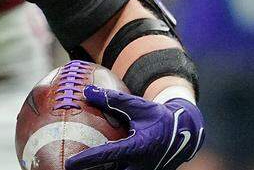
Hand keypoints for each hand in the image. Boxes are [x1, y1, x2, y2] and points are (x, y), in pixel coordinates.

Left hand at [65, 85, 203, 169]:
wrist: (184, 134)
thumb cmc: (158, 117)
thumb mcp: (137, 106)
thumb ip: (112, 100)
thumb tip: (86, 91)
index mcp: (137, 147)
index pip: (107, 155)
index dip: (87, 160)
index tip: (70, 163)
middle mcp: (140, 165)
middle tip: (69, 169)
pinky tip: (94, 168)